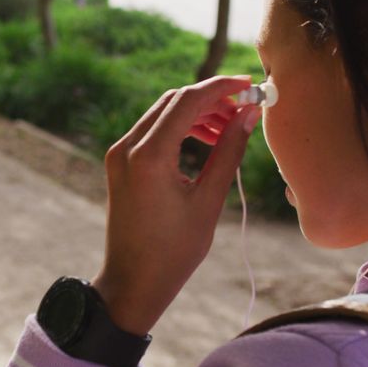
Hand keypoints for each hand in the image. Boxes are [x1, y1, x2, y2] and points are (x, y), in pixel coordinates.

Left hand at [92, 76, 261, 335]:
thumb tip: (248, 115)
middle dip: (210, 99)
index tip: (248, 83)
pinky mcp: (119, 163)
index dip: (221, 88)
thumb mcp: (208, 201)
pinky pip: (151, 131)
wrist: (132, 282)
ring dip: (195, 114)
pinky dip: (178, 129)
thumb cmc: (173, 251)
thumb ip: (228, 152)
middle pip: (173, 101)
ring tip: (228, 130)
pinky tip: (206, 141)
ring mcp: (119, 154)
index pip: (188, 101)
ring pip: (161, 114)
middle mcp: (127, 147)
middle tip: (243, 109)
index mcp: (149, 156)